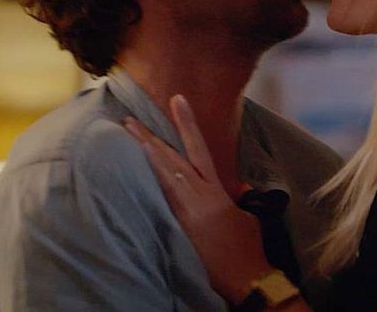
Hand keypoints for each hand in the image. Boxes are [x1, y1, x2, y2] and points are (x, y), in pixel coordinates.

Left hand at [123, 95, 272, 303]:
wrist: (246, 277)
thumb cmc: (248, 247)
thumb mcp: (245, 215)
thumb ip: (235, 197)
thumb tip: (234, 188)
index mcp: (217, 189)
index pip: (199, 147)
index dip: (187, 122)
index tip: (177, 100)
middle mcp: (199, 195)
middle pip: (170, 158)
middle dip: (149, 137)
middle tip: (128, 120)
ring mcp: (186, 211)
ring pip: (161, 174)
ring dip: (144, 154)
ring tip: (127, 136)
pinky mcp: (178, 228)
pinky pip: (159, 199)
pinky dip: (147, 183)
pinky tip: (134, 172)